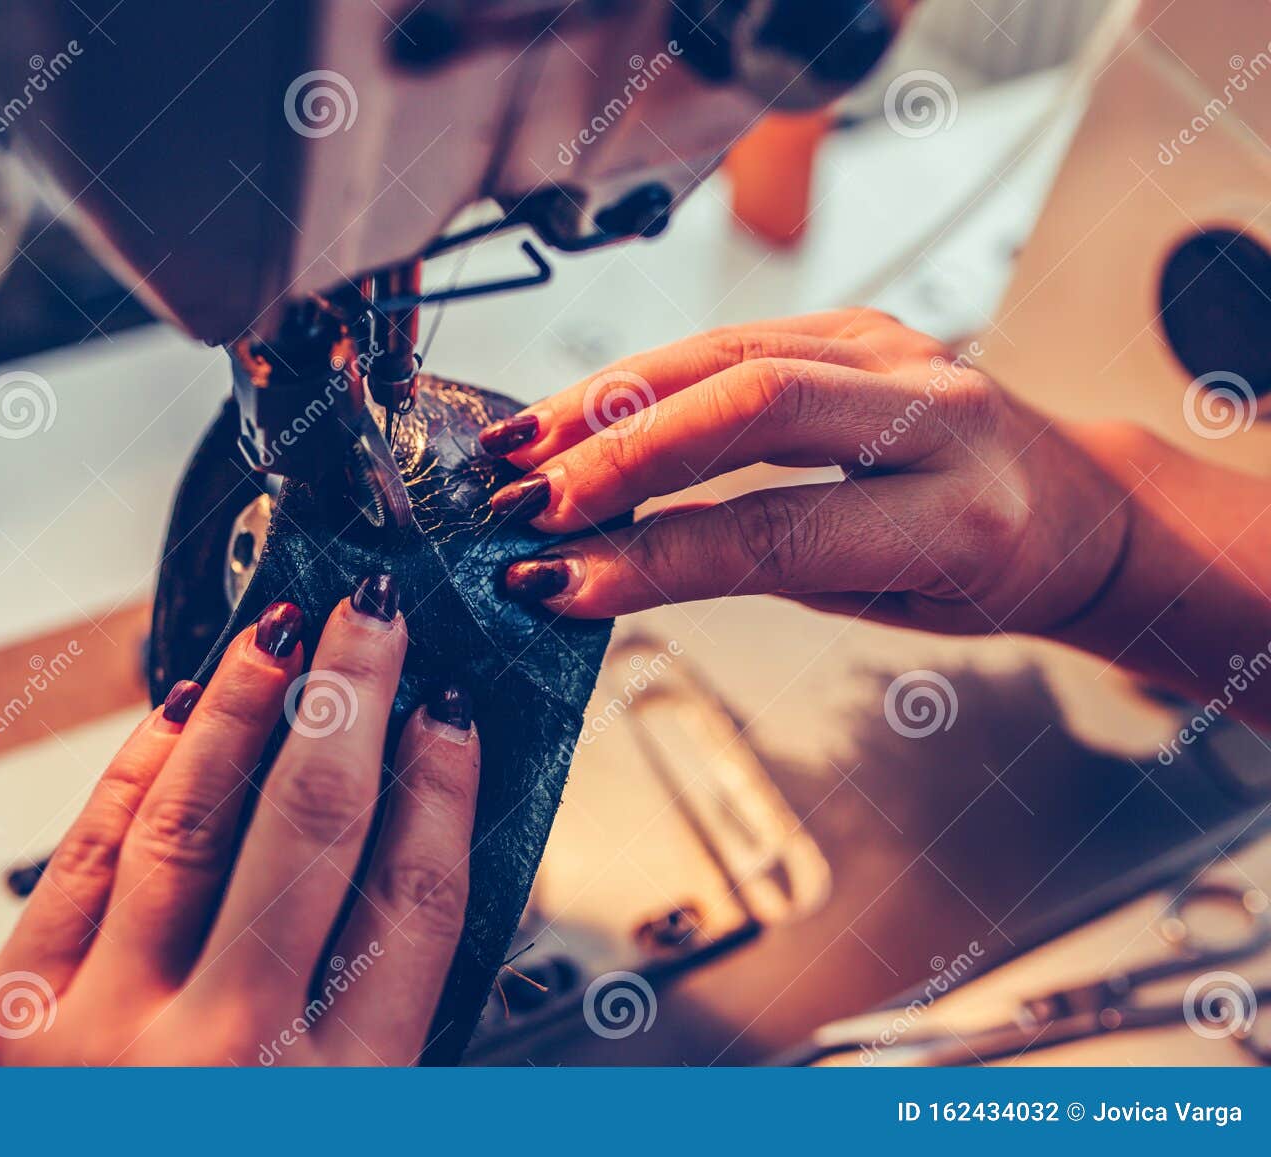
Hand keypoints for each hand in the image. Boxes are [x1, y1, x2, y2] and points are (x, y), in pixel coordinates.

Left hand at [0, 576, 478, 1066]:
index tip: (456, 713)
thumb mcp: (343, 1132)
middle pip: (313, 832)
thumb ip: (376, 1036)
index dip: (443, 790)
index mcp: (335, 1102)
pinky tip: (175, 713)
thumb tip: (413, 890)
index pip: (412, 906)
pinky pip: (84, 858)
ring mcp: (102, 1031)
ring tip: (283, 628)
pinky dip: (135, 772)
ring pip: (192, 819)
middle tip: (378, 616)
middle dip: (354, 701)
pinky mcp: (6, 1017)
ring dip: (245, 706)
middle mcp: (224, 1059)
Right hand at [483, 309, 1130, 636]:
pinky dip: (640, 377)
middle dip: (621, 456)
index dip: (653, 556)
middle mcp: (937, 410)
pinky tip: (574, 412)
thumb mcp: (884, 601)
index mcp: (961, 514)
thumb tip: (605, 564)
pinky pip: (729, 338)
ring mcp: (896, 348)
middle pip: (752, 407)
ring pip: (727, 355)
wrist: (1069, 500)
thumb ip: (760, 566)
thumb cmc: (976, 573)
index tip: (556, 582)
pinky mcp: (857, 320)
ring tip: (521, 455)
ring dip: (608, 405)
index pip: (777, 529)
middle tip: (525, 507)